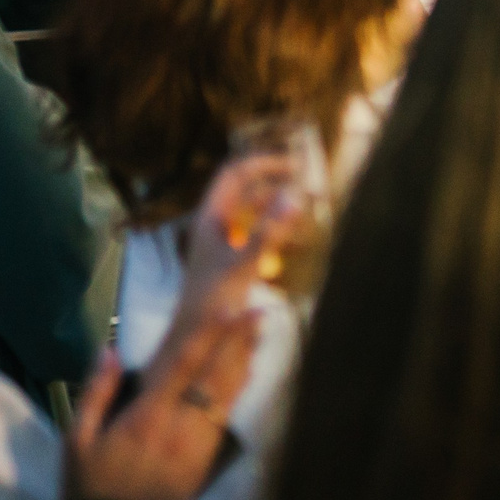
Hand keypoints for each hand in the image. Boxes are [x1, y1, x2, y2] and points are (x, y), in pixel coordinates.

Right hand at [63, 309, 257, 499]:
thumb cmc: (91, 485)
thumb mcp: (77, 439)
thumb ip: (96, 391)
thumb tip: (111, 350)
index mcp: (148, 415)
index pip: (186, 365)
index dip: (210, 334)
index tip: (229, 309)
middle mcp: (180, 425)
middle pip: (217, 374)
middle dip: (240, 341)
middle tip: (261, 311)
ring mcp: (198, 443)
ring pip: (228, 394)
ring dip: (245, 361)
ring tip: (261, 334)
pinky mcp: (207, 460)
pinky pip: (228, 416)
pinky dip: (239, 391)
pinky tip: (247, 375)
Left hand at [170, 155, 304, 345]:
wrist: (193, 335)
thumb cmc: (211, 300)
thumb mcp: (242, 264)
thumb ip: (269, 232)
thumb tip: (294, 197)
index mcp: (211, 218)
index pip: (235, 174)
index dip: (262, 164)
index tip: (293, 165)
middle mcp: (215, 225)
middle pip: (244, 190)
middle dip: (274, 182)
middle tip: (305, 183)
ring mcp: (222, 242)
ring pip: (250, 212)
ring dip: (275, 204)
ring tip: (304, 206)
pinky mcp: (230, 259)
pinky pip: (254, 233)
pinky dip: (273, 227)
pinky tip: (291, 237)